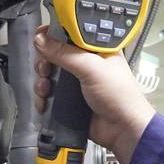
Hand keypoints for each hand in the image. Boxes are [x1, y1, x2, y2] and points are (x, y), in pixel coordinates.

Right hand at [33, 25, 155, 163]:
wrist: (122, 130)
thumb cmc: (120, 96)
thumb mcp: (92, 68)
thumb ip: (65, 53)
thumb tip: (42, 40)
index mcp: (95, 48)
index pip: (70, 33)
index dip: (53, 34)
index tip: (41, 39)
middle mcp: (85, 62)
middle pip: (54, 53)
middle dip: (45, 60)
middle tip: (45, 68)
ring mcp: (77, 81)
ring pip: (50, 73)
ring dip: (42, 79)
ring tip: (45, 87)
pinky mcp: (70, 98)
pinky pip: (50, 92)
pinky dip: (44, 95)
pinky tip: (44, 99)